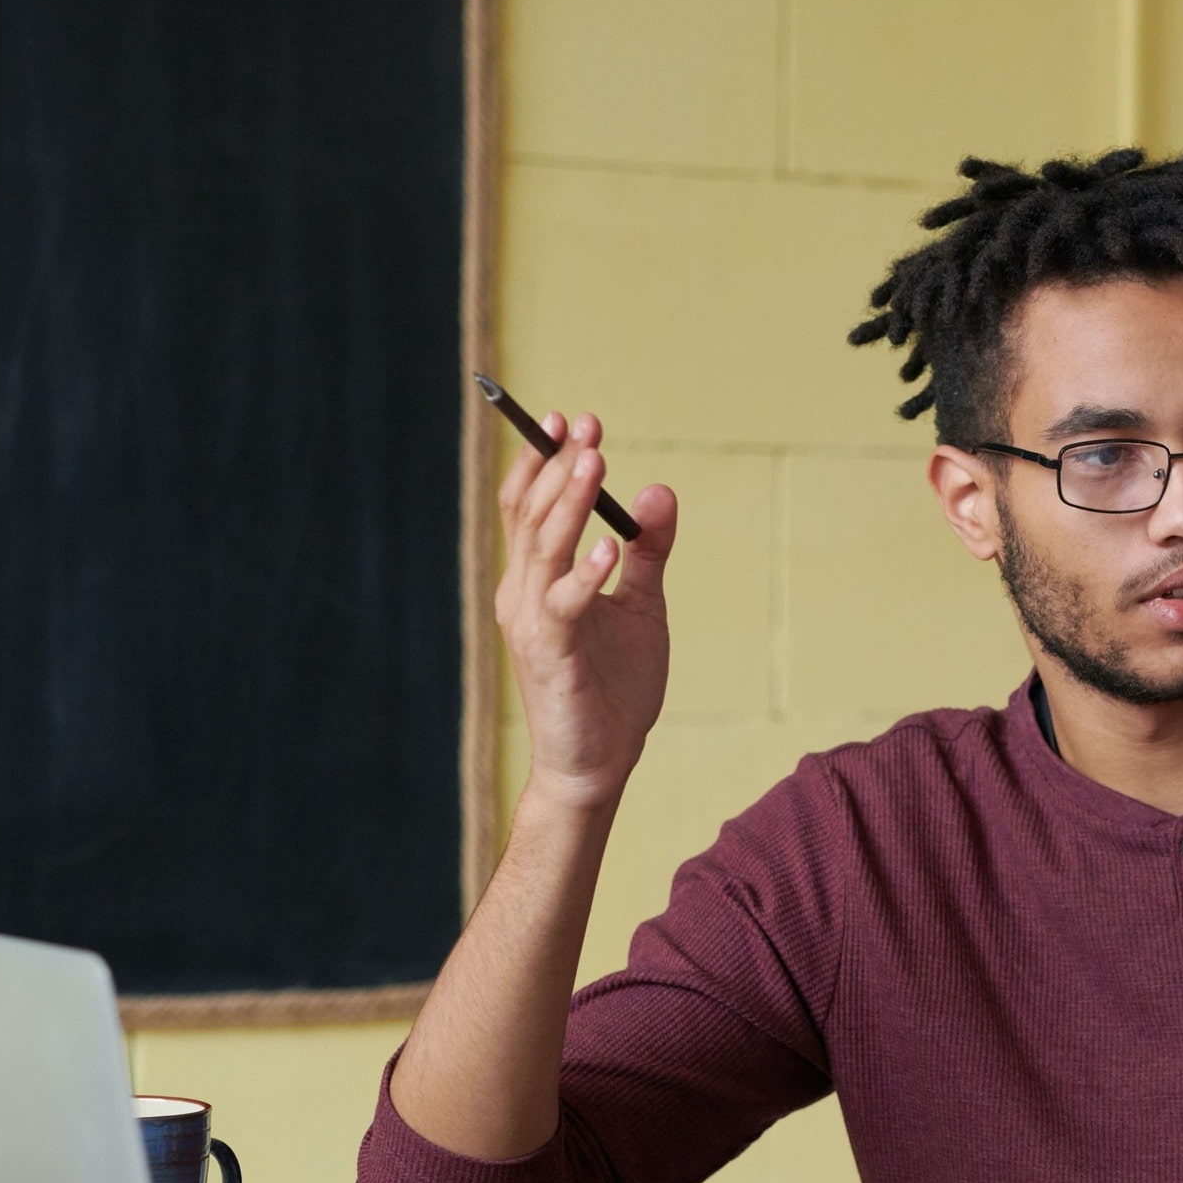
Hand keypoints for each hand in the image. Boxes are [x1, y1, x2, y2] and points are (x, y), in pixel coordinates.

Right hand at [493, 410, 677, 812]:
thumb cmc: (613, 687)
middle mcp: (523, 594)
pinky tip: (609, 548)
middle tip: (585, 426)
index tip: (572, 420)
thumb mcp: (641, 606)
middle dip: (556, 466)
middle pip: (531, 515)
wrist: (598, 762)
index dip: (543, 461)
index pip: (529, 507)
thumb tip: (659, 491)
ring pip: (542, 549)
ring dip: (568, 503)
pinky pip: (564, 605)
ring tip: (593, 462)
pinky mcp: (553, 656)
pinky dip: (584, 574)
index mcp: (536, 579)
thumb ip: (649, 551)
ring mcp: (533, 624)